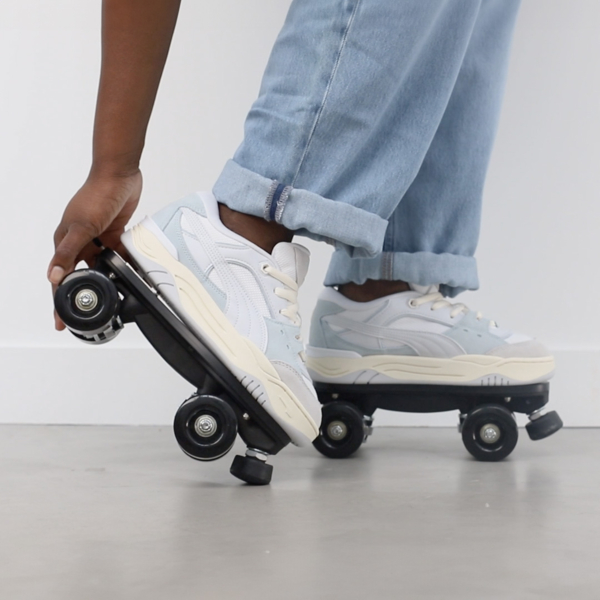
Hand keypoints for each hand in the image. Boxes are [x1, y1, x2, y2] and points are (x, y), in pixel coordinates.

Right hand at [48, 169, 141, 329]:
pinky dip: (123, 266)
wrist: (119, 175)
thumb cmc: (96, 195)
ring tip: (115, 297)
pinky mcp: (114, 234)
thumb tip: (54, 275)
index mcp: (66, 242)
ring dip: (108, 279)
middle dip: (86, 292)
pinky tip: (131, 277)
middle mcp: (80, 242)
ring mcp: (98, 239)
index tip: (60, 319)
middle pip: (81, 274)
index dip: (59, 298)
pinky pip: (118, 256)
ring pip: (102, 267)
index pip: (60, 276)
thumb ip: (69, 252)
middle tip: (91, 313)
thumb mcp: (82, 227)